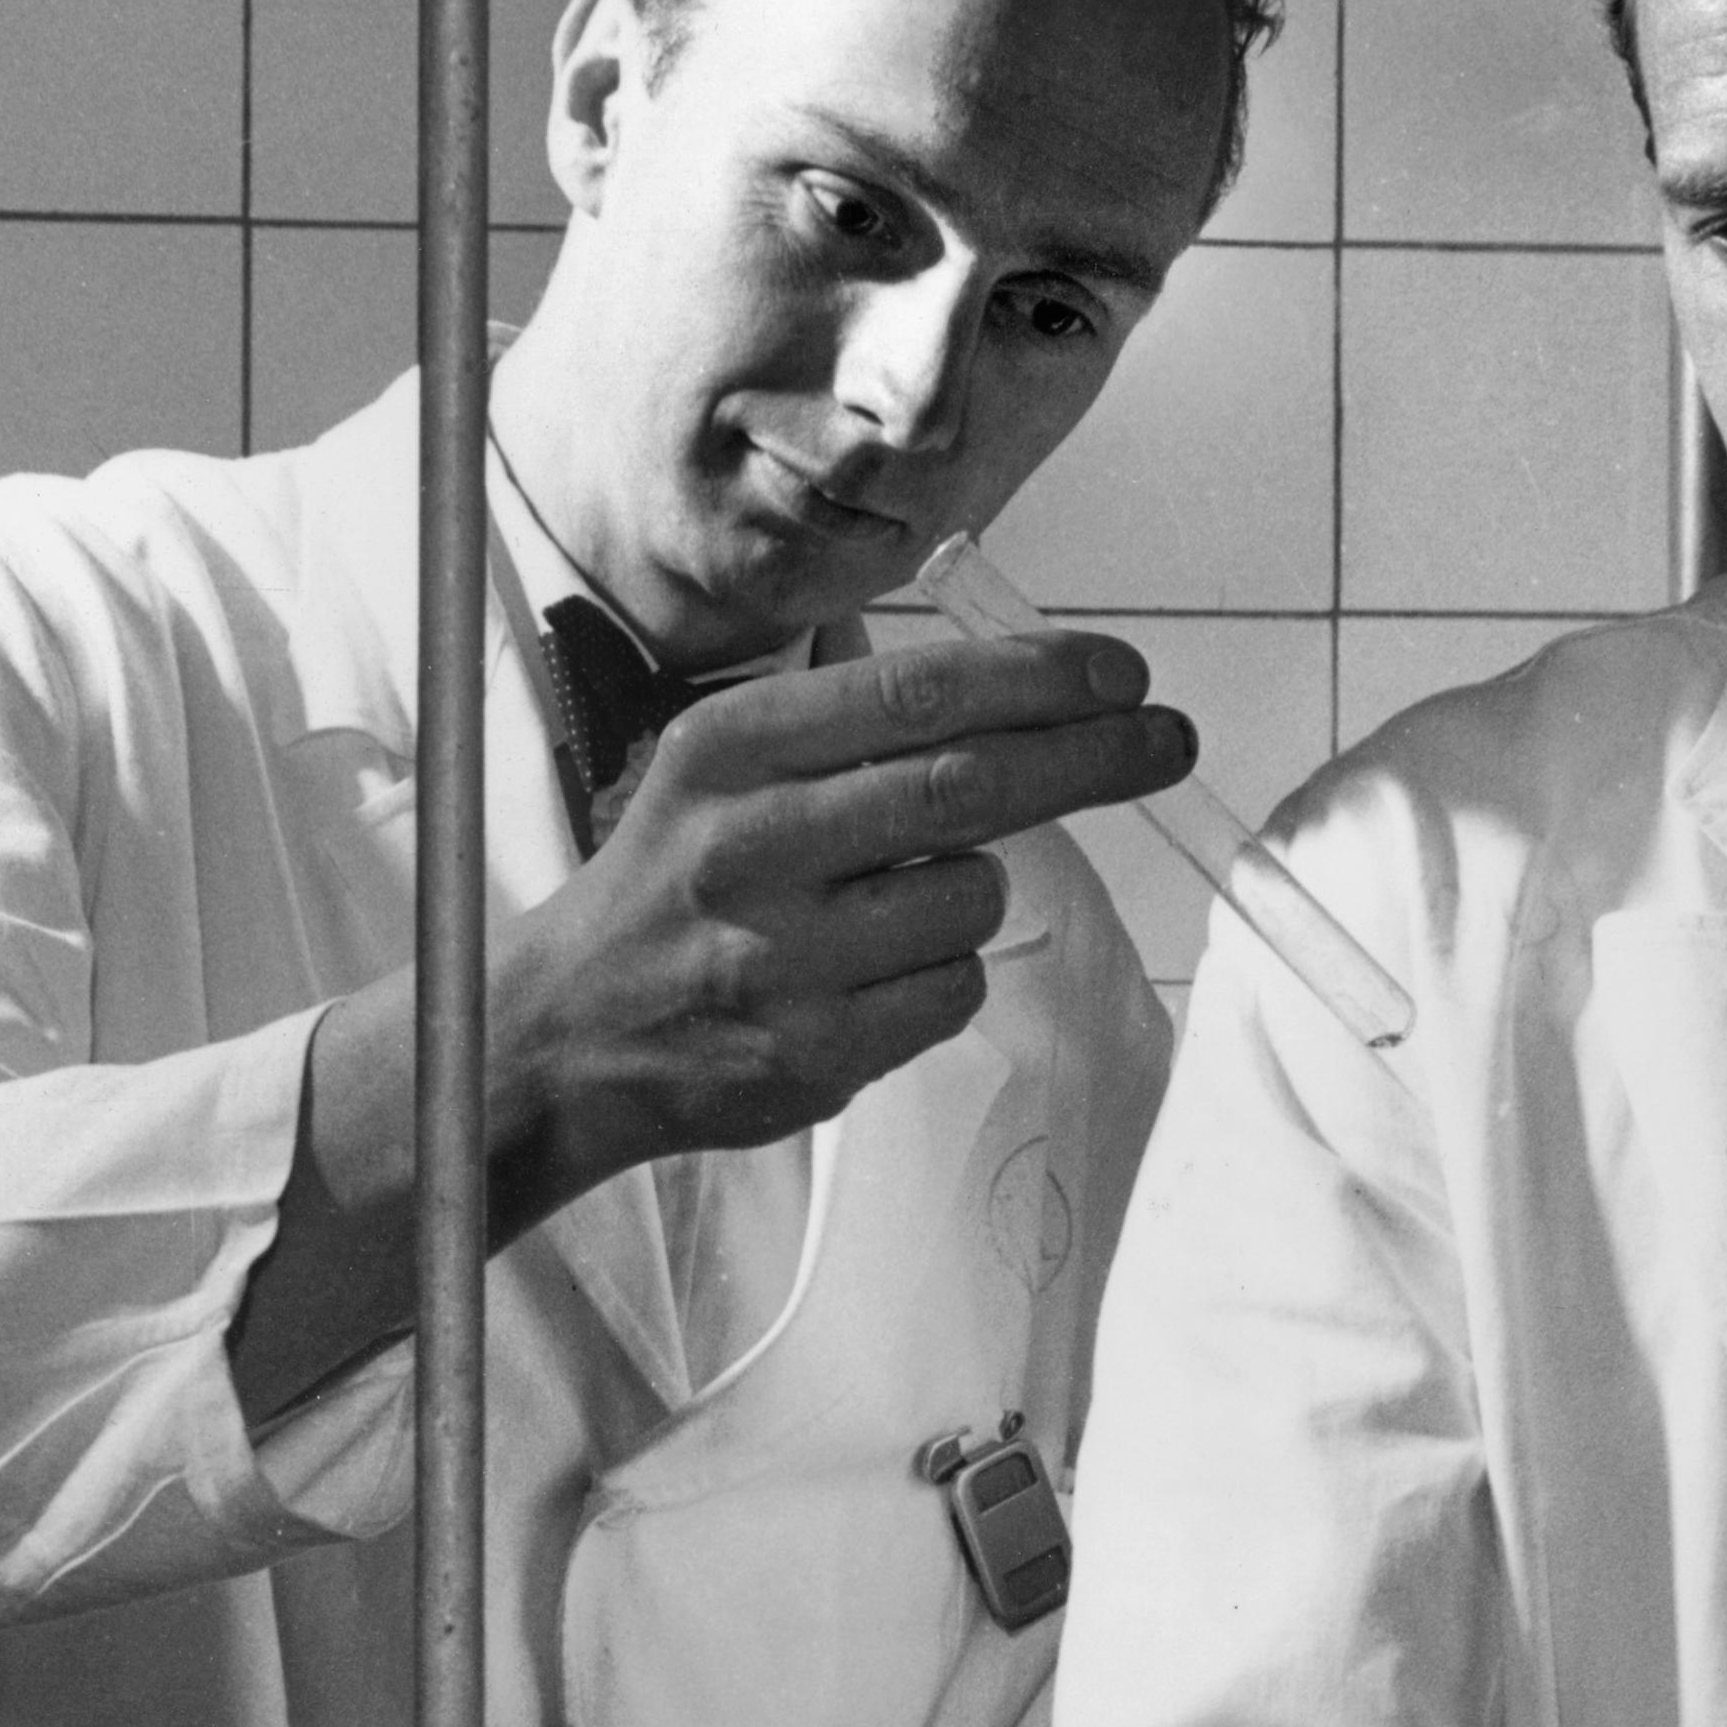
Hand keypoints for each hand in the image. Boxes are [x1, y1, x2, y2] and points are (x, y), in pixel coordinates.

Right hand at [229, 631, 1188, 1417]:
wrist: (558, 1039)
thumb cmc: (671, 886)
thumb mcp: (722, 768)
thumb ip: (851, 729)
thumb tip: (1029, 692)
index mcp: (730, 751)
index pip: (917, 694)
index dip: (1039, 678)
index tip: (1123, 671)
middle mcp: (750, 845)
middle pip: (970, 785)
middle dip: (1091, 755)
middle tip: (1168, 738)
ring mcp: (781, 958)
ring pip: (971, 898)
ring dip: (972, 892)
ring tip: (892, 906)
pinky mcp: (811, 1055)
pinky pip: (951, 993)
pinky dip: (943, 977)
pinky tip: (869, 978)